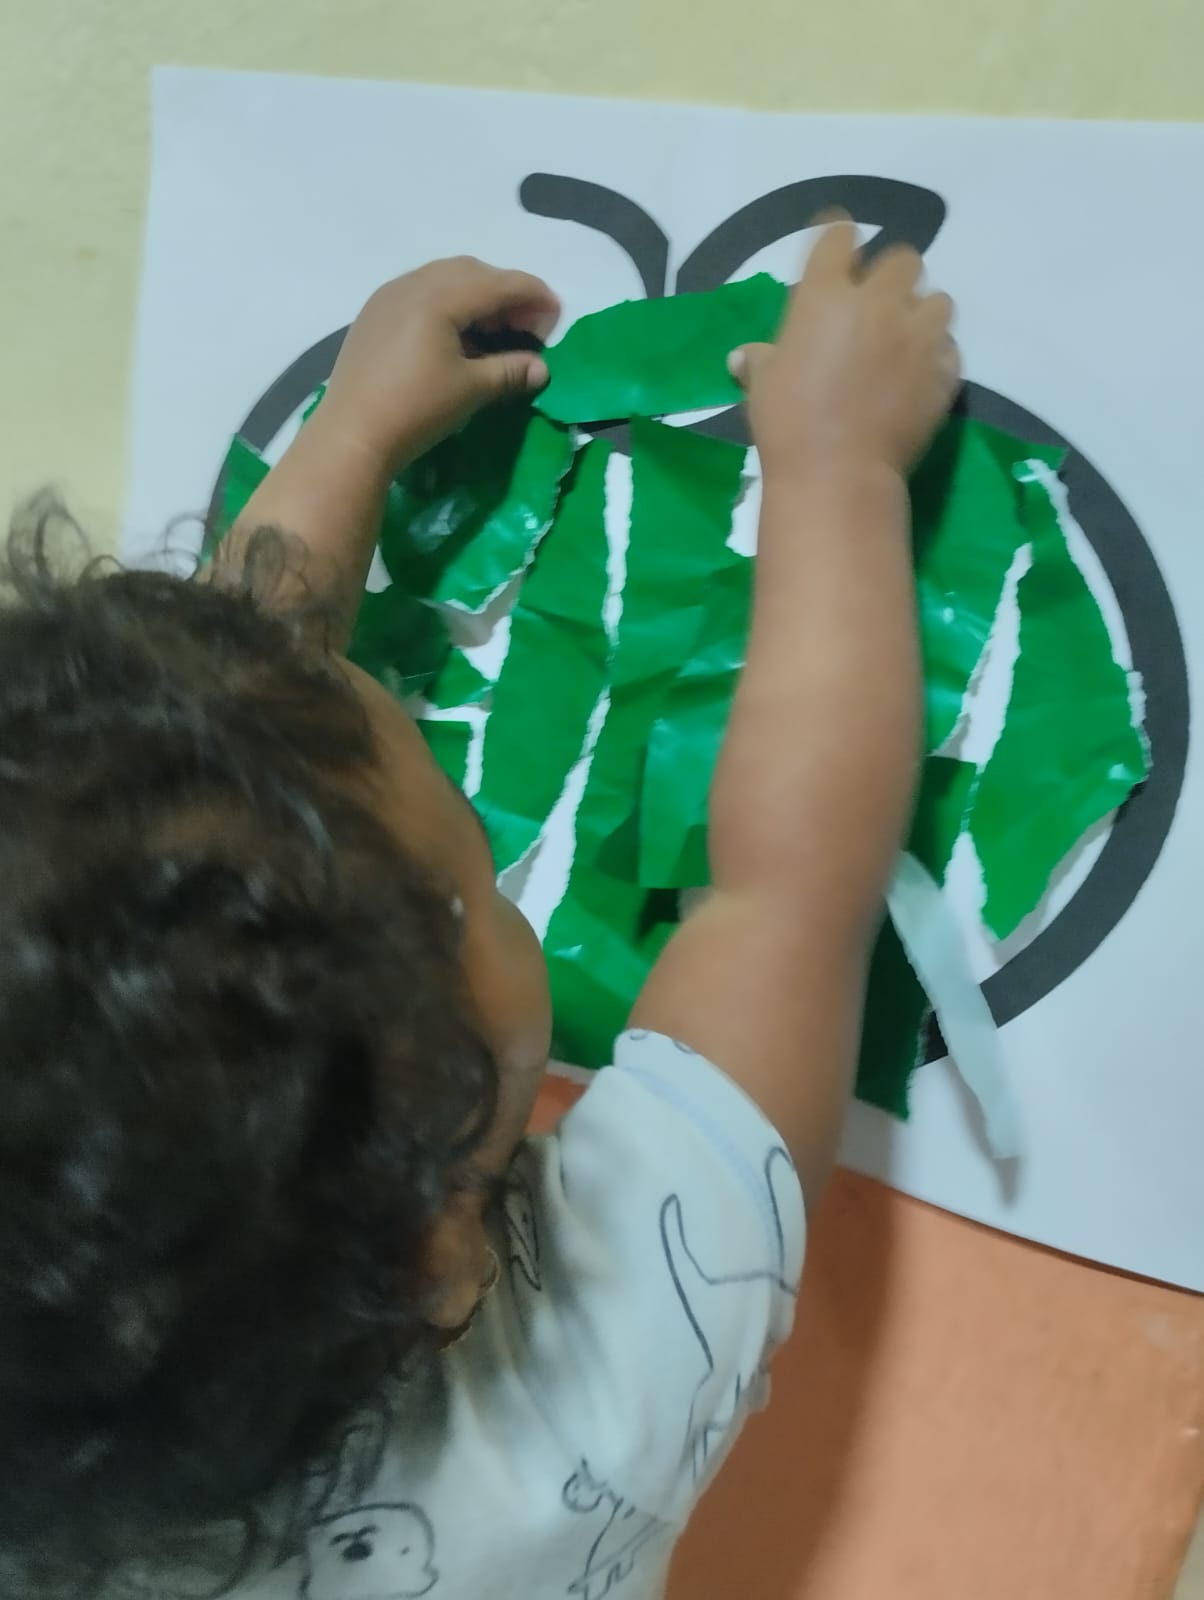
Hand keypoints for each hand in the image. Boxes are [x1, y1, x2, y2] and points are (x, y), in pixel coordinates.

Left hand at [318, 257, 560, 475]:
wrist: (351, 435)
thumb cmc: (416, 409)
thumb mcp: (471, 390)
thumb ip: (511, 371)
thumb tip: (541, 369)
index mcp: (441, 295)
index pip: (502, 283)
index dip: (535, 298)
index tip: (555, 322)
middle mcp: (414, 282)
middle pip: (474, 272)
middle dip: (506, 294)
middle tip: (526, 328)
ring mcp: (389, 296)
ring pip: (445, 279)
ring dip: (477, 298)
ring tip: (494, 334)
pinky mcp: (375, 315)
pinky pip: (421, 294)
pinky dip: (449, 306)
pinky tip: (456, 338)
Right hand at [729, 220, 959, 479]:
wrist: (837, 473)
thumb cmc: (788, 423)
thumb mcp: (762, 387)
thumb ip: (760, 361)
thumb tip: (742, 358)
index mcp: (825, 294)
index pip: (840, 236)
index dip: (839, 242)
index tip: (838, 256)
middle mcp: (878, 303)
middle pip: (902, 258)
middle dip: (891, 276)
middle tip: (877, 305)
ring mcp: (917, 336)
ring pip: (937, 299)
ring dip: (922, 313)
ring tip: (907, 339)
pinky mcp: (943, 371)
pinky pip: (949, 349)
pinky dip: (936, 357)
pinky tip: (919, 376)